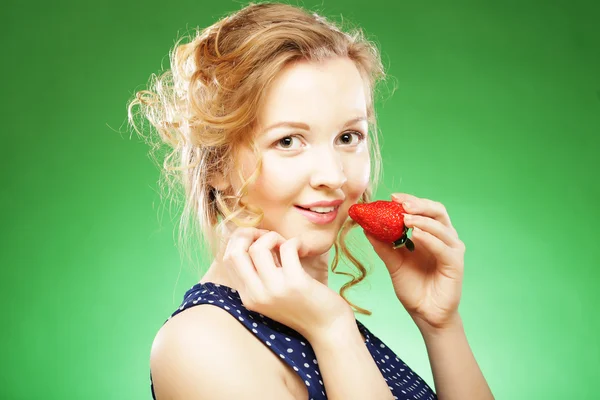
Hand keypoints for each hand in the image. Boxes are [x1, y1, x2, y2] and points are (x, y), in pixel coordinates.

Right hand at [222, 227, 353, 340]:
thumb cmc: (303, 307)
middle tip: (270, 238)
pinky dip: (295, 241)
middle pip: (235, 253)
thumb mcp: (272, 294)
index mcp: (248, 297)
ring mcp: (275, 290)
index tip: (259, 239)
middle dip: (250, 234)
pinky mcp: (295, 283)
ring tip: (286, 245)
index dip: (241, 240)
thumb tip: (255, 240)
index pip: (228, 259)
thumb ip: (260, 275)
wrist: (328, 328)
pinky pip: (287, 248)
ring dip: (273, 237)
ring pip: (259, 248)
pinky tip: (302, 249)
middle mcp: (256, 295)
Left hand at [363, 193, 464, 332]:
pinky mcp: (455, 264)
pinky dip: (430, 239)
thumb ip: (383, 245)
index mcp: (431, 234)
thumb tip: (366, 226)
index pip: (424, 209)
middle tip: (400, 203)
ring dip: (422, 220)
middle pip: (437, 211)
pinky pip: (443, 248)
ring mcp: (452, 250)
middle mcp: (444, 238)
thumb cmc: (413, 287)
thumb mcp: (393, 263)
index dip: (410, 200)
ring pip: (441, 227)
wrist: (424, 314)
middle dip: (419, 204)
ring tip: (405, 218)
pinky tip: (417, 235)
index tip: (392, 197)